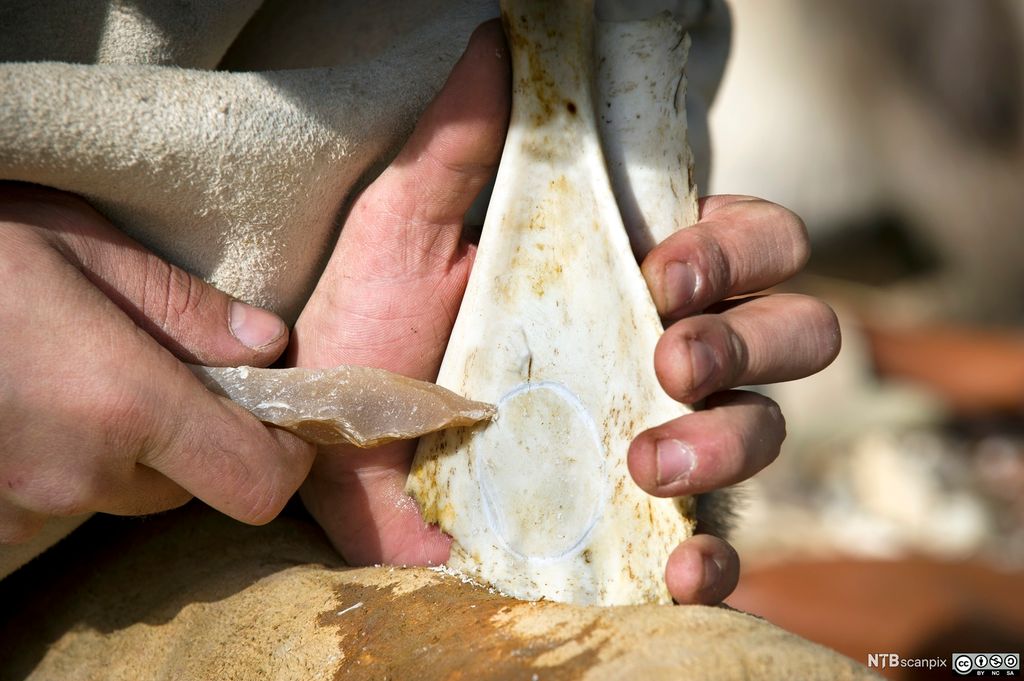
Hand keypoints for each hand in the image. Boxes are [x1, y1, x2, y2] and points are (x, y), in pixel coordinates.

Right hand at [0, 184, 314, 543]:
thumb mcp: (80, 246)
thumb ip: (184, 308)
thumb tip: (269, 345)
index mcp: (123, 405)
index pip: (257, 480)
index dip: (284, 454)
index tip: (277, 413)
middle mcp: (78, 474)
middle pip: (192, 484)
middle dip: (197, 434)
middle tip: (162, 365)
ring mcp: (22, 507)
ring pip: (125, 493)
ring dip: (130, 447)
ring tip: (81, 371)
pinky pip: (62, 500)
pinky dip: (70, 461)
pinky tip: (36, 400)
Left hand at [291, 21, 840, 606]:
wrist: (323, 452)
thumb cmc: (366, 335)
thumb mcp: (401, 235)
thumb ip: (457, 145)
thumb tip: (500, 38)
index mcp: (625, 273)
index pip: (750, 241)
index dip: (738, 249)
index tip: (662, 270)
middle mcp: (660, 353)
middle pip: (795, 329)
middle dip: (755, 338)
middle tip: (668, 358)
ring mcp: (658, 440)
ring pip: (768, 429)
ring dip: (733, 440)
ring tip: (645, 462)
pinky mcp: (632, 529)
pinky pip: (716, 546)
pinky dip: (717, 557)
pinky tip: (678, 566)